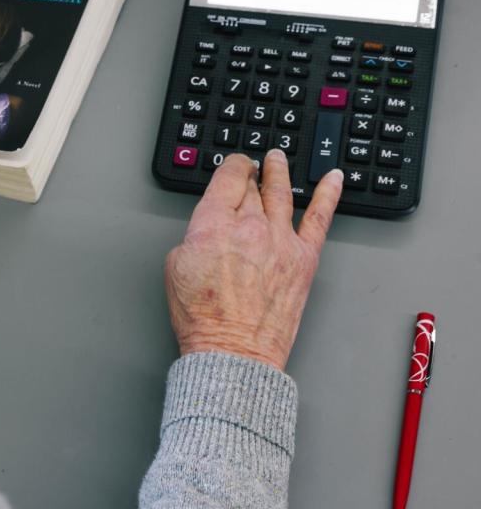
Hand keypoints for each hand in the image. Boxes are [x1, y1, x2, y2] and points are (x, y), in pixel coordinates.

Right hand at [165, 151, 342, 370]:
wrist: (233, 351)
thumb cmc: (203, 318)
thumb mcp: (175, 267)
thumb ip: (194, 236)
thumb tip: (209, 229)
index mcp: (212, 224)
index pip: (227, 177)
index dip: (231, 166)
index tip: (232, 165)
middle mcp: (249, 226)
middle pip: (251, 186)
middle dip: (249, 174)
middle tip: (251, 167)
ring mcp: (280, 240)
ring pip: (281, 191)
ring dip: (279, 170)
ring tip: (277, 159)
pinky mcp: (304, 258)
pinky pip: (320, 217)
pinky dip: (329, 194)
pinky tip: (334, 179)